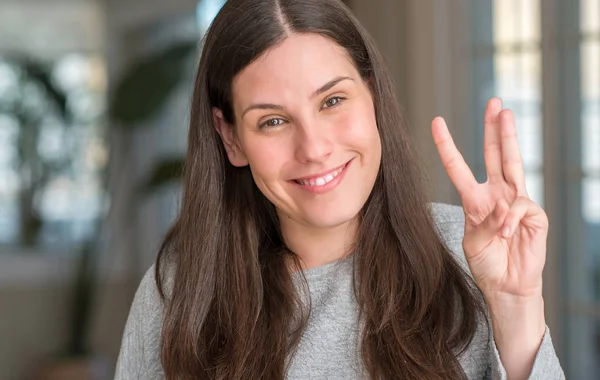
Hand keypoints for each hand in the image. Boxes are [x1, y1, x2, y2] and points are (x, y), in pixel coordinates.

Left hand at [432, 97, 547, 299]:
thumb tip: (503, 207)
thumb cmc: (487, 263)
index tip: (436, 123)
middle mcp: (497, 195)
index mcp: (476, 200)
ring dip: (509, 137)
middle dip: (494, 128)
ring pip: (513, 163)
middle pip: (495, 155)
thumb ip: (482, 223)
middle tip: (494, 102)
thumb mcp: (472, 241)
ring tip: (505, 114)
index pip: (460, 167)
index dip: (448, 146)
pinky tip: (506, 234)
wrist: (506, 286)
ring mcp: (516, 202)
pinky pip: (520, 207)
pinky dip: (509, 220)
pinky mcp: (534, 215)